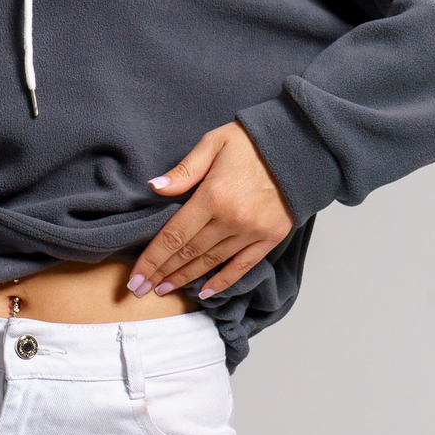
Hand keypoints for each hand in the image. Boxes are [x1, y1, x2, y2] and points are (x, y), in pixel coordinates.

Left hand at [128, 122, 292, 300]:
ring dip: (185, 278)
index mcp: (213, 196)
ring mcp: (252, 231)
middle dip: (162, 273)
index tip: (136, 277)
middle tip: (141, 290)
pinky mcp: (270, 237)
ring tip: (164, 289)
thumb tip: (155, 187)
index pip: (174, 236)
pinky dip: (223, 281)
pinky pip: (242, 266)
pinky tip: (205, 292)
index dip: (152, 259)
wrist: (298, 145)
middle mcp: (232, 219)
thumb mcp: (213, 143)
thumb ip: (183, 170)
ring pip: (211, 262)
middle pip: (189, 253)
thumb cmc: (251, 142)